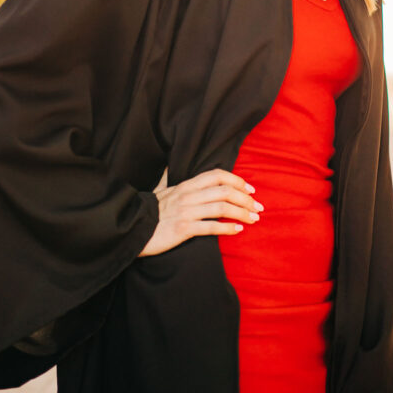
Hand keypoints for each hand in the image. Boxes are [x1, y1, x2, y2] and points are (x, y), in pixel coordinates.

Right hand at [139, 167, 261, 256]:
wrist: (132, 229)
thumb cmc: (148, 211)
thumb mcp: (159, 190)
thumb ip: (167, 177)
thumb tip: (168, 163)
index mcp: (186, 185)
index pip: (217, 175)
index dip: (237, 180)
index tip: (251, 189)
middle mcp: (188, 195)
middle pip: (225, 190)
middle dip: (246, 198)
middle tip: (259, 207)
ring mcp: (186, 212)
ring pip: (221, 207)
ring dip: (242, 213)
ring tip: (254, 219)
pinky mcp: (183, 229)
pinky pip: (210, 227)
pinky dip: (227, 228)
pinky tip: (237, 230)